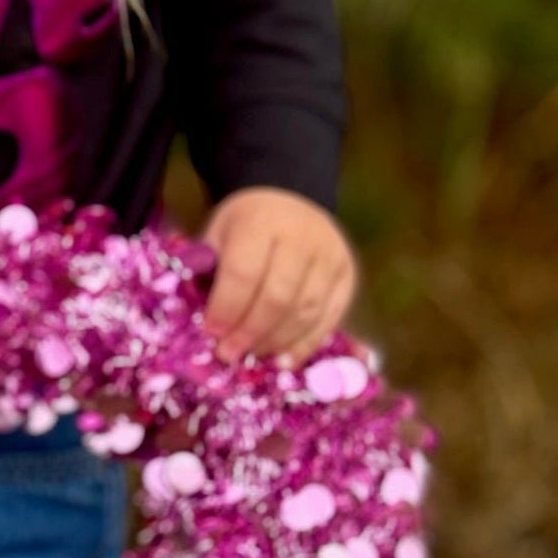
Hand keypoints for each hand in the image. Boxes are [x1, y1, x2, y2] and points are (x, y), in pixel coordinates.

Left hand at [198, 186, 357, 367]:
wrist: (291, 198)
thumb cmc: (247, 222)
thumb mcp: (219, 230)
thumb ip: (211, 269)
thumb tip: (207, 323)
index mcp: (261, 220)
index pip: (244, 273)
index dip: (227, 308)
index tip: (211, 332)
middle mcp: (302, 237)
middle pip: (277, 297)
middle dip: (250, 331)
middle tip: (229, 353)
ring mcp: (331, 256)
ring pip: (305, 311)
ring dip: (276, 341)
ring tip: (253, 355)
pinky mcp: (349, 275)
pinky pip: (329, 318)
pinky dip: (305, 344)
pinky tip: (284, 360)